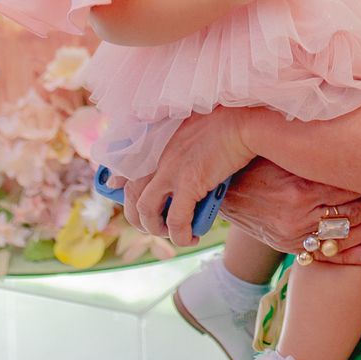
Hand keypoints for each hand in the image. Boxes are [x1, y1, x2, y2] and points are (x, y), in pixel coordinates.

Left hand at [128, 107, 262, 244]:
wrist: (245, 123)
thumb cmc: (225, 122)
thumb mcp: (190, 124)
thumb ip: (175, 139)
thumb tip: (176, 156)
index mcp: (156, 140)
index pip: (126, 164)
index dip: (118, 181)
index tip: (115, 189)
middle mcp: (157, 155)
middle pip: (131, 193)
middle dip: (135, 216)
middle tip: (150, 225)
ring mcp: (170, 169)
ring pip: (146, 210)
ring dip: (154, 227)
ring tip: (170, 233)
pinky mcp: (189, 183)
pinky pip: (176, 219)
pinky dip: (180, 234)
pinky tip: (190, 238)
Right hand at [219, 158, 360, 264]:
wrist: (220, 190)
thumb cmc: (253, 161)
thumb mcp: (280, 149)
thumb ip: (311, 145)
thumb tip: (346, 125)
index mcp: (301, 187)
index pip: (349, 185)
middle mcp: (300, 215)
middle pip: (351, 211)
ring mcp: (294, 234)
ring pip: (343, 235)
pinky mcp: (288, 246)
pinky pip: (323, 256)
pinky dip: (348, 258)